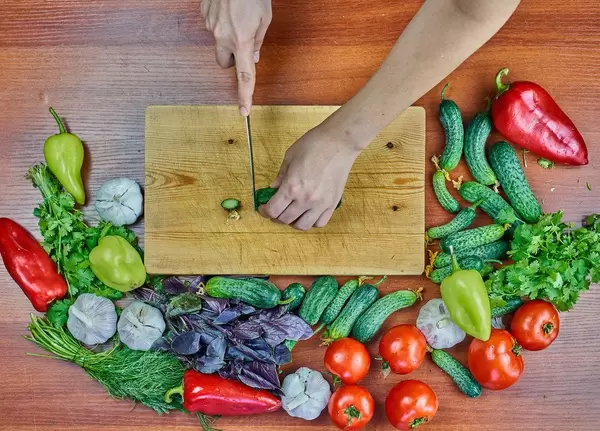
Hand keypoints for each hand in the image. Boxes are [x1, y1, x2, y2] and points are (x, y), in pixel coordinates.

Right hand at [201, 0, 271, 115]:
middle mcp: (222, 37)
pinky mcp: (204, 15)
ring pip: (218, 43)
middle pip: (224, 63)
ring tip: (237, 18)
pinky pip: (212, 27)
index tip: (243, 111)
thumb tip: (253, 57)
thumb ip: (257, 41)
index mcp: (241, 41)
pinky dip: (220, 23)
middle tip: (243, 43)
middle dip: (233, 58)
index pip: (244, 76)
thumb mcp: (264, 19)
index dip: (244, 95)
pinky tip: (228, 9)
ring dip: (227, 38)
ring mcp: (210, 26)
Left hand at [259, 126, 359, 230]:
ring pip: (302, 225)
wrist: (339, 142)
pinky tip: (308, 213)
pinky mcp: (332, 203)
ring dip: (293, 222)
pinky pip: (320, 222)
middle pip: (285, 220)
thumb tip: (273, 188)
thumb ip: (280, 176)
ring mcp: (320, 204)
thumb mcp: (290, 157)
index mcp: (292, 187)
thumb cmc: (314, 144)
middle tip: (275, 210)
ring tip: (291, 213)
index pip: (273, 210)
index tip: (263, 208)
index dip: (264, 211)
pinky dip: (311, 221)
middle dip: (276, 217)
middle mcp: (305, 199)